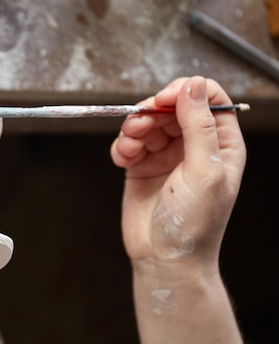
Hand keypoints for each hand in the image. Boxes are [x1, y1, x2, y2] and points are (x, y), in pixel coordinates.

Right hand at [110, 76, 245, 274]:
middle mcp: (193, 146)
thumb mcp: (204, 171)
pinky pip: (128, 142)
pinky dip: (122, 145)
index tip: (164, 99)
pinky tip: (123, 159)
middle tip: (139, 124)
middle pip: (172, 106)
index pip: (208, 98)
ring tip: (129, 146)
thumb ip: (200, 126)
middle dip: (152, 110)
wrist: (164, 259)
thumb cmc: (194, 223)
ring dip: (133, 128)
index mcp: (221, 144)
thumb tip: (194, 84)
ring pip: (147, 122)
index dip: (186, 91)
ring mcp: (166, 156)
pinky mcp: (141, 166)